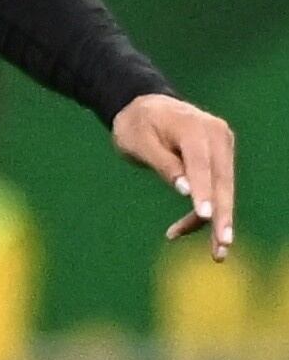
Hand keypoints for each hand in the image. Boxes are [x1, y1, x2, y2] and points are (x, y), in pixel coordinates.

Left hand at [111, 93, 236, 259]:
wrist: (143, 105)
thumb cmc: (135, 125)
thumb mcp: (138, 142)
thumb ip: (162, 164)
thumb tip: (186, 190)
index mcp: (193, 127)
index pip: (201, 164)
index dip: (204, 192)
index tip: (206, 217)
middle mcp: (216, 134)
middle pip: (221, 180)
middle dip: (222, 216)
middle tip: (221, 247)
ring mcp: (222, 144)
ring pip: (223, 187)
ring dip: (218, 219)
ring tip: (215, 253)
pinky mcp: (221, 156)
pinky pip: (217, 185)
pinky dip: (206, 207)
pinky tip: (184, 228)